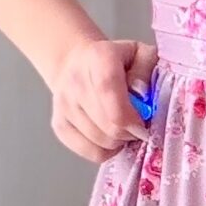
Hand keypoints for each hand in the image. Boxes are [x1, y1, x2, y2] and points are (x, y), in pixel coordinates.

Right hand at [50, 34, 159, 163]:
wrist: (77, 62)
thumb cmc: (118, 61)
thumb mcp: (141, 54)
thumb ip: (146, 70)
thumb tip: (140, 94)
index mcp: (99, 57)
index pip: (108, 89)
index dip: (128, 115)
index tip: (142, 126)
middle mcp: (75, 79)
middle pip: (106, 122)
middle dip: (130, 132)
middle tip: (138, 126)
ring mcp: (64, 104)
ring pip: (99, 140)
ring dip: (119, 141)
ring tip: (124, 128)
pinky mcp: (59, 124)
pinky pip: (88, 151)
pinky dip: (105, 151)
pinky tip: (111, 137)